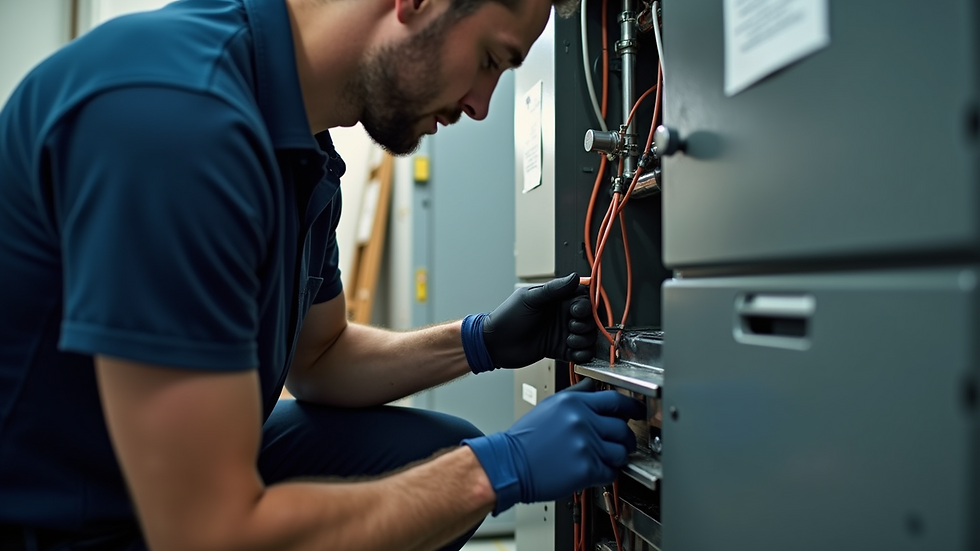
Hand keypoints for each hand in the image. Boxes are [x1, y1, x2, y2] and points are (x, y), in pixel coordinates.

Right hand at [462, 379, 644, 513]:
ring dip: (616, 458)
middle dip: (625, 438)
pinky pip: (611, 472)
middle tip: (620, 443)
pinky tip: (594, 471)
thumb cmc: (525, 439)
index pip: (615, 401)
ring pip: (620, 452)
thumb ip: (574, 395)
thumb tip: (590, 386)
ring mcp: (586, 445)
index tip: (637, 412)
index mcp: (574, 403)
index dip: (631, 408)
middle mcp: (582, 421)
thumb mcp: (549, 406)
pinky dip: (606, 474)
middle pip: (622, 428)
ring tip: (603, 459)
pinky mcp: (586, 468)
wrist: (509, 463)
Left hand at [484, 273, 596, 367]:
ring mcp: (562, 333)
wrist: (495, 343)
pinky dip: (581, 354)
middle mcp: (562, 316)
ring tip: (569, 340)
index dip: (585, 305)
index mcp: (556, 300)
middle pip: (589, 318)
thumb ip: (553, 289)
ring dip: (584, 339)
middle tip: (572, 326)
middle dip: (586, 323)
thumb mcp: (529, 298)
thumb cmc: (507, 318)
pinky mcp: (560, 350)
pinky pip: (580, 353)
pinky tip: (572, 352)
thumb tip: (574, 278)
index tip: (576, 311)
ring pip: (587, 336)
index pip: (582, 298)